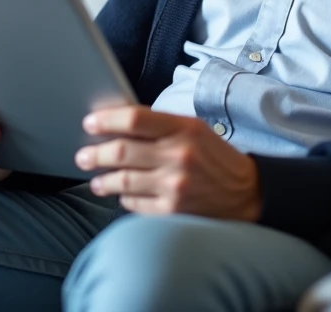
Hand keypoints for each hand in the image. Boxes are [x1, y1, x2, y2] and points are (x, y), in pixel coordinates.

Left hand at [74, 106, 260, 219]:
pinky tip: (122, 195)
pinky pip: (134, 204)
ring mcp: (175, 185)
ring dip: (102, 180)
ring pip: (122, 181)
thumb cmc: (215, 157)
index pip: (134, 119)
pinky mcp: (173, 211)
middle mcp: (179, 156)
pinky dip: (124, 198)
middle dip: (94, 154)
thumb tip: (117, 124)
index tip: (89, 123)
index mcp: (184, 129)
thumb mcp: (195, 129)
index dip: (106, 120)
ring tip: (97, 180)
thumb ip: (161, 125)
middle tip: (82, 156)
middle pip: (121, 151)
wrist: (248, 193)